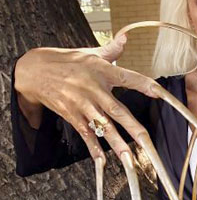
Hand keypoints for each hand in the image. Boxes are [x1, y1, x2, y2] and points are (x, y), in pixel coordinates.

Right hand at [14, 35, 159, 160]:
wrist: (33, 71)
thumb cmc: (66, 62)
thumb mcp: (89, 53)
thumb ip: (111, 50)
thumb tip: (125, 38)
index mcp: (102, 71)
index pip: (128, 77)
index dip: (144, 85)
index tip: (159, 93)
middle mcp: (94, 89)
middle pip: (118, 111)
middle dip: (133, 128)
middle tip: (147, 142)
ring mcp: (83, 104)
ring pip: (103, 127)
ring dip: (117, 144)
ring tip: (130, 160)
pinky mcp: (72, 115)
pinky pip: (85, 134)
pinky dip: (93, 148)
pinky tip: (102, 161)